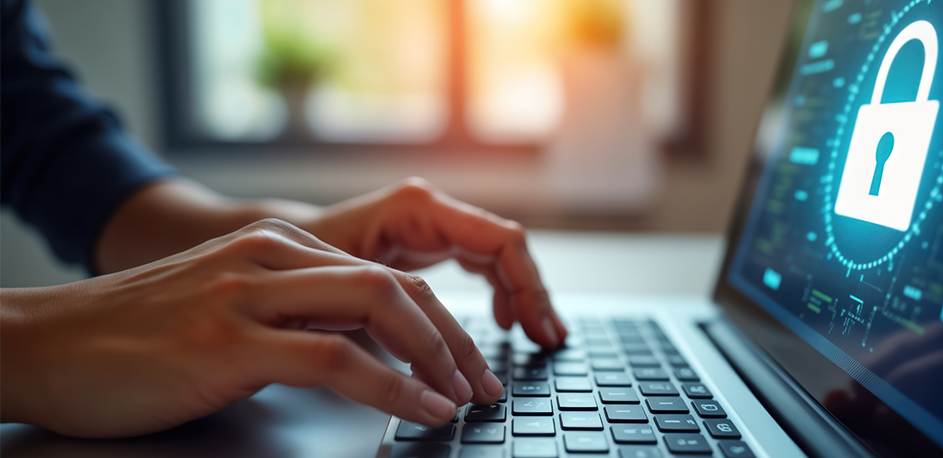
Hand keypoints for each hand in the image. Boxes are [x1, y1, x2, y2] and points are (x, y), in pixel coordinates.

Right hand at [0, 219, 503, 437]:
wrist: (47, 344)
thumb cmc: (138, 338)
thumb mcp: (231, 313)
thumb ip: (295, 320)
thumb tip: (366, 356)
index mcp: (276, 247)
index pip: (386, 274)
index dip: (439, 320)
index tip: (464, 364)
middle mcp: (270, 256)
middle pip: (396, 284)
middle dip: (452, 337)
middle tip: (480, 384)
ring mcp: (249, 292)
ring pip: (377, 304)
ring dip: (436, 356)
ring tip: (462, 398)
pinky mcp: (228, 337)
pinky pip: (336, 355)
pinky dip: (392, 385)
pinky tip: (420, 409)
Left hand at [302, 178, 567, 347]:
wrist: (264, 251)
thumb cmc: (292, 269)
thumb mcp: (342, 297)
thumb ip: (391, 323)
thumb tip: (432, 373)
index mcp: (417, 209)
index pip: (500, 242)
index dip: (527, 289)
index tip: (536, 331)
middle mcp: (430, 209)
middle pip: (507, 248)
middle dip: (533, 294)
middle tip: (549, 339)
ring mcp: (430, 222)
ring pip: (498, 256)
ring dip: (521, 296)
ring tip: (538, 337)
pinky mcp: (426, 240)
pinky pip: (480, 262)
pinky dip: (498, 292)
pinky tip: (502, 323)